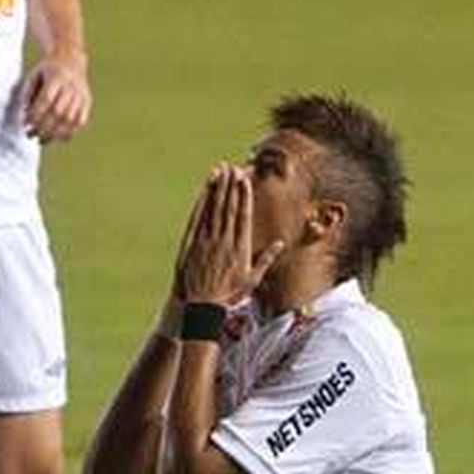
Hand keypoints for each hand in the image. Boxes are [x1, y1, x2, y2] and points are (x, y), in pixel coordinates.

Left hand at [21, 50, 90, 142]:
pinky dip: (70, 132)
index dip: (35, 114)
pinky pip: (80, 121)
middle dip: (43, 127)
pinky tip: (59, 138)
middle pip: (58, 112)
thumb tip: (26, 113)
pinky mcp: (87, 101)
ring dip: (55, 133)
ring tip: (42, 140)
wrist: (70, 59)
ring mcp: (81, 94)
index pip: (46, 100)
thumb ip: (28, 93)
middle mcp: (71, 86)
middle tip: (31, 135)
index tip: (25, 124)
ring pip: (70, 119)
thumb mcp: (34, 75)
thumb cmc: (47, 71)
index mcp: (56, 76)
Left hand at [173, 164, 282, 306]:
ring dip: (217, 189)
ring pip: (213, 210)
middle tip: (234, 168)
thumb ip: (266, 260)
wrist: (201, 305)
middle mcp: (224, 242)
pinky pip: (198, 218)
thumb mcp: (252, 280)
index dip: (244, 196)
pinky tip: (205, 189)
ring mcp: (207, 241)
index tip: (245, 180)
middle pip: (229, 208)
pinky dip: (202, 202)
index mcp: (240, 249)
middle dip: (231, 186)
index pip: (243, 216)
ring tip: (221, 171)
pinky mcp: (193, 243)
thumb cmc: (228, 294)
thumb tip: (281, 243)